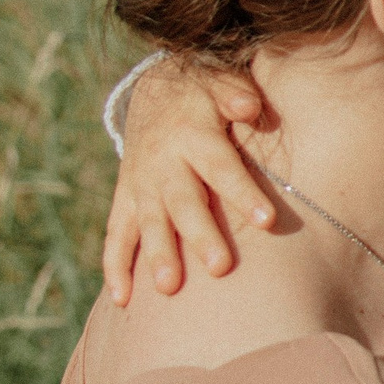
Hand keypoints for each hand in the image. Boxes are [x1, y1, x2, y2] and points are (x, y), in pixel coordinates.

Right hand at [103, 62, 278, 305]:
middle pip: (183, 203)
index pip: (221, 167)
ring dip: (157, 255)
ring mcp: (141, 184)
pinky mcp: (126, 200)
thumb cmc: (204, 95)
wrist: (155, 92)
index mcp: (194, 136)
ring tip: (168, 288)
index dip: (242, 193)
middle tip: (220, 268)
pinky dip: (116, 266)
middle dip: (200, 235)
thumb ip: (235, 93)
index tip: (267, 221)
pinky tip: (123, 301)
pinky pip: (117, 235)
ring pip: (149, 223)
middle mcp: (164, 164)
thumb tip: (250, 106)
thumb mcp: (219, 82)